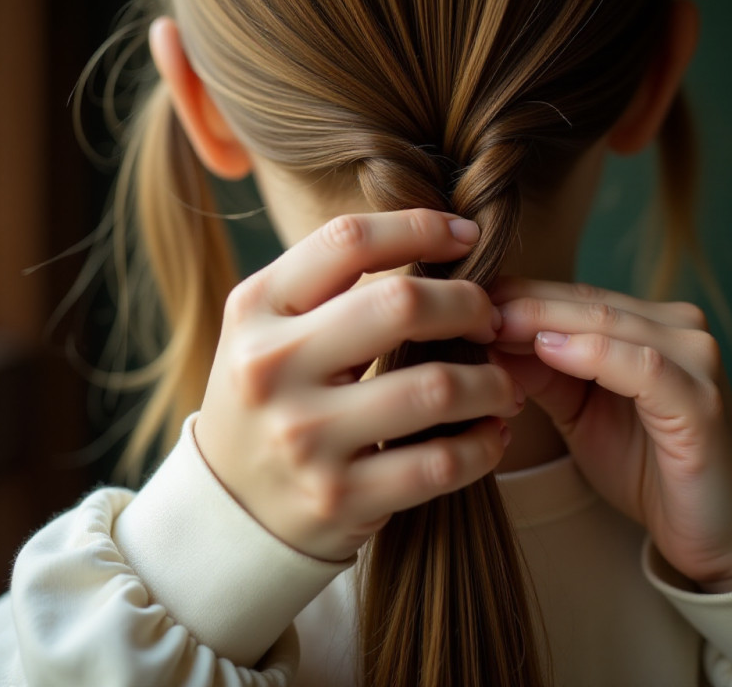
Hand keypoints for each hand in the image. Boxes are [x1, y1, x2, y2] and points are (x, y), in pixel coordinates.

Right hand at [194, 210, 521, 561]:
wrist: (229, 504)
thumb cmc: (270, 396)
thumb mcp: (270, 328)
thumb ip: (331, 285)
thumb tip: (436, 241)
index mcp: (255, 308)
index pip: (348, 241)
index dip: (420, 227)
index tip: (465, 236)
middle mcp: (271, 366)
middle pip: (400, 304)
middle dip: (469, 305)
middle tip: (490, 320)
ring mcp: (304, 437)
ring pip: (435, 388)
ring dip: (491, 382)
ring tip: (502, 384)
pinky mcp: (338, 498)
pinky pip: (440, 464)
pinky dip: (482, 444)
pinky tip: (490, 433)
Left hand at [491, 278, 731, 591]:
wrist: (710, 530)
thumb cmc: (642, 464)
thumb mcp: (576, 410)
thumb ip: (539, 371)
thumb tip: (484, 337)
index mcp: (646, 324)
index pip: (569, 295)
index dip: (513, 296)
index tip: (458, 305)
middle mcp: (676, 328)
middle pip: (583, 302)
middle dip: (519, 304)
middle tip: (463, 312)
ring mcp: (695, 359)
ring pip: (608, 322)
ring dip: (543, 321)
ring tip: (491, 326)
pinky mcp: (701, 399)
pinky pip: (643, 366)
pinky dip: (593, 354)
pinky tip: (547, 351)